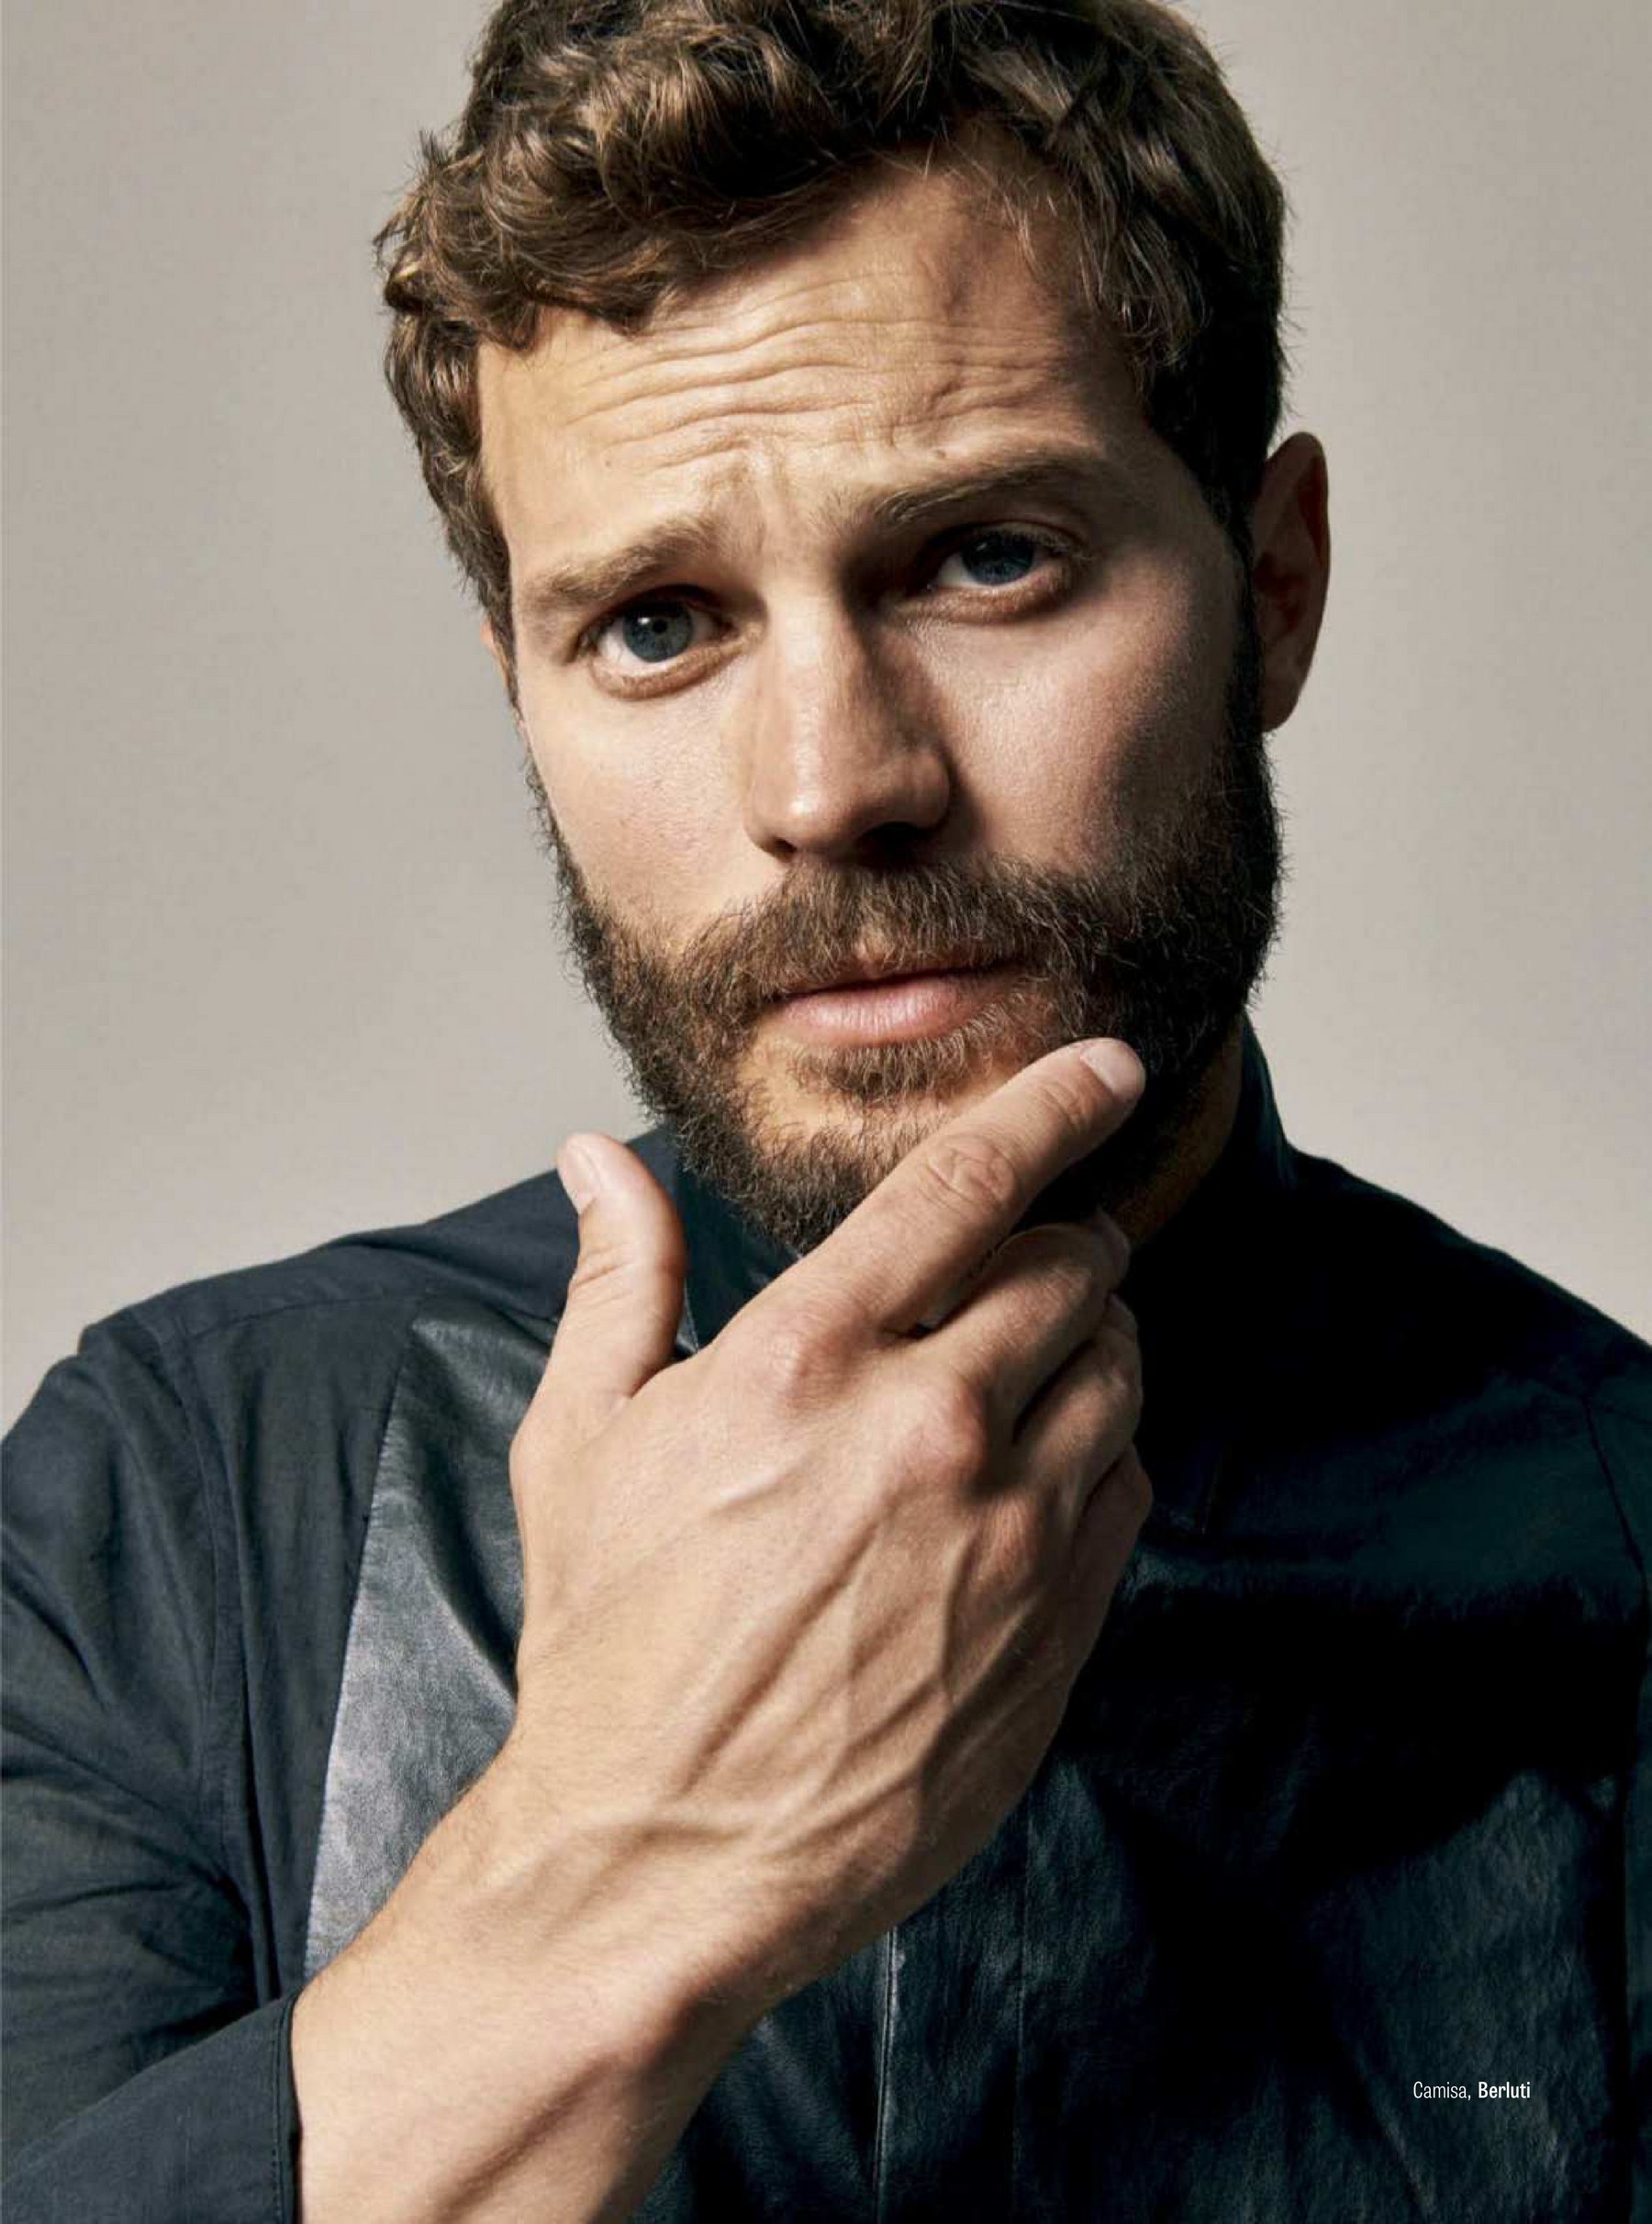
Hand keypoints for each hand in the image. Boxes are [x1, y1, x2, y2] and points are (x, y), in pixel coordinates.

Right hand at [494, 1036, 1150, 2020]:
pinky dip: (1100, 1443)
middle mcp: (927, 1426)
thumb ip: (619, 1277)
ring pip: (1118, 1366)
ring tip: (1034, 1351)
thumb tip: (598, 1156)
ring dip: (1092, 1334)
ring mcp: (1008, 1530)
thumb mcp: (582, 1439)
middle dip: (1063, 1233)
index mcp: (806, 1357)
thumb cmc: (613, 1642)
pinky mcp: (1058, 1621)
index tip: (1102, 1067)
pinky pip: (1127, 1480)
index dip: (1052, 1104)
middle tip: (1034, 1247)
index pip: (970, 1182)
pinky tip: (1037, 1464)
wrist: (664, 1853)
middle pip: (1070, 1265)